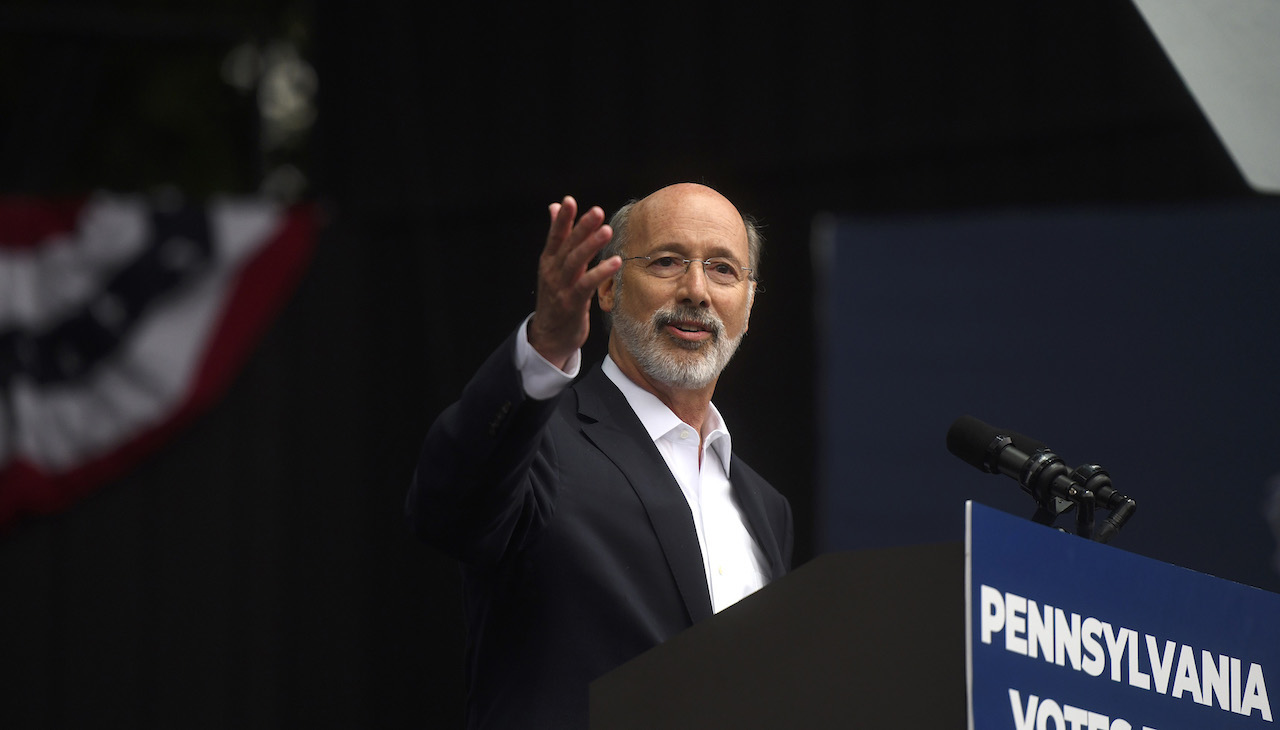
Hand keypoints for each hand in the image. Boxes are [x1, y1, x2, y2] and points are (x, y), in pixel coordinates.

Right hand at [528, 196, 621, 369]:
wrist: (548, 337)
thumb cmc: (556, 298)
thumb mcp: (554, 266)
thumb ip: (558, 237)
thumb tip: (553, 207)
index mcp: (549, 261)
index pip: (555, 236)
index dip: (561, 219)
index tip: (569, 201)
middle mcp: (552, 272)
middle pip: (567, 246)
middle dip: (581, 228)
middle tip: (596, 211)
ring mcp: (560, 288)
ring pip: (575, 263)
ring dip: (591, 246)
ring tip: (606, 230)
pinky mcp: (571, 304)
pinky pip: (585, 285)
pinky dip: (599, 273)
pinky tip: (614, 262)